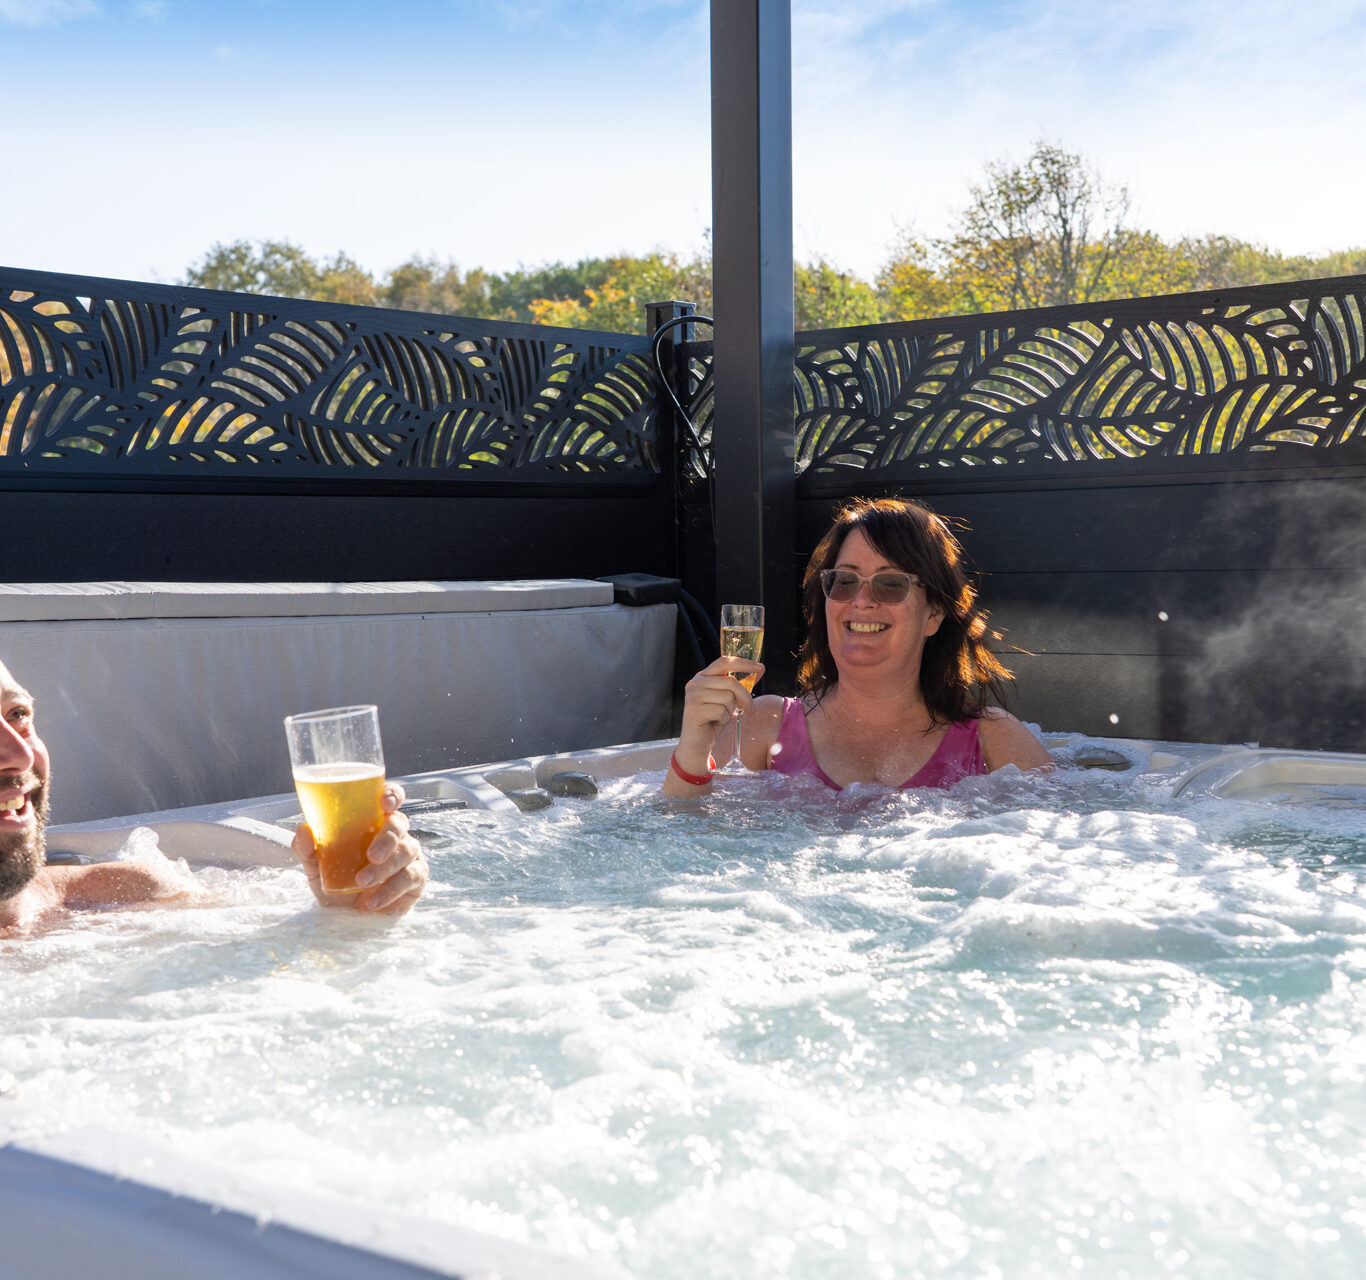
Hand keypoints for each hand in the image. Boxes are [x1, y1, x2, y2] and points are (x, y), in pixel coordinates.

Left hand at [292, 782, 428, 915]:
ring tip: (362, 882)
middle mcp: (394, 835)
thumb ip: (309, 850)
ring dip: (385, 868)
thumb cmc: (337, 884)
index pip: (390, 800)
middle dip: (387, 839)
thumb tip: (303, 830)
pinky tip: (374, 901)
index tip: (385, 802)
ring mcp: (408, 855)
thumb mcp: (317, 869)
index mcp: (373, 823)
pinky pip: (411, 877)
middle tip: (371, 856)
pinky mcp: (416, 877)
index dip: (392, 795)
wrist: (349, 917)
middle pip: (399, 824)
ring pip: (407, 850)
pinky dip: (391, 890)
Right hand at [672, 655, 765, 771]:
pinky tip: (715, 723)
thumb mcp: (726, 699)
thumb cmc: (713, 720)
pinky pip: (721, 711)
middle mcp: (695, 683)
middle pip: (731, 682)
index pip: (724, 662)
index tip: (760, 668)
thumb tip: (759, 670)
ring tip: (722, 717)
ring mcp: (693, 696)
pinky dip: (724, 719)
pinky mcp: (694, 710)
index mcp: (702, 677)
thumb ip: (737, 686)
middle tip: (750, 709)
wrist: (697, 743)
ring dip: (730, 710)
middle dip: (745, 697)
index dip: (744, 663)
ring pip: (728, 697)